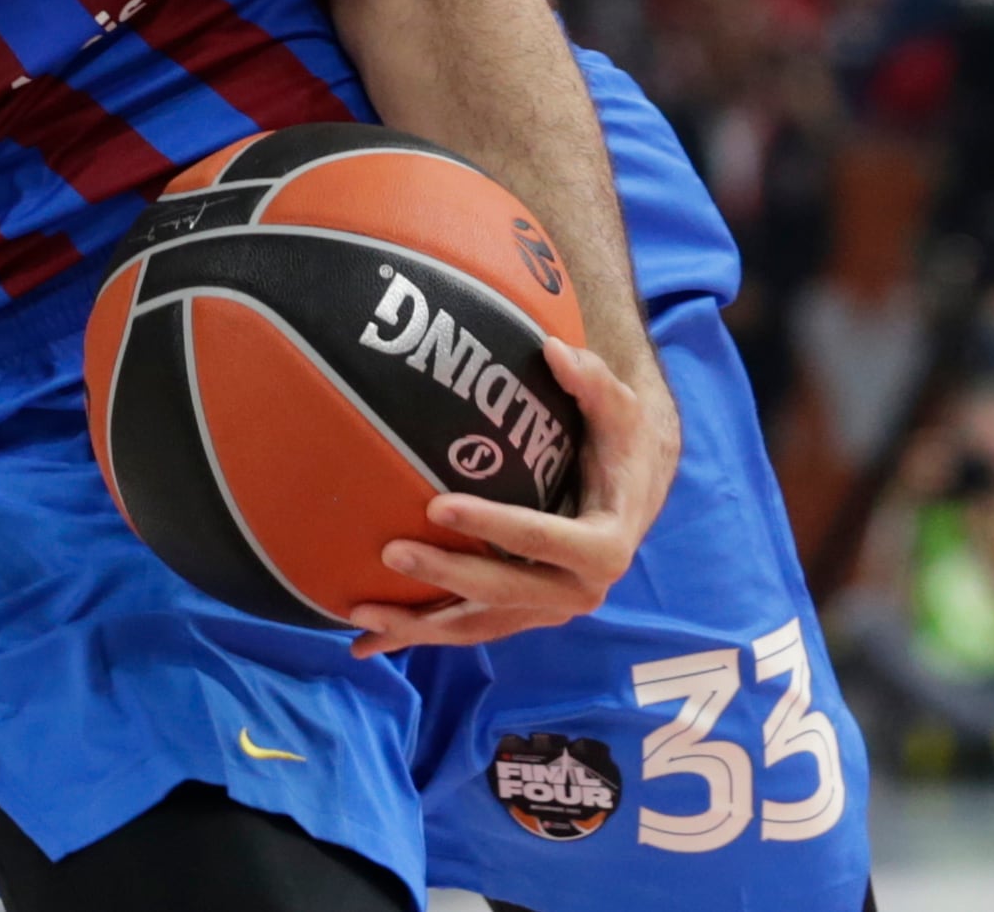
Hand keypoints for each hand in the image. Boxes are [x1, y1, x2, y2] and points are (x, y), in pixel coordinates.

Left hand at [344, 334, 679, 660]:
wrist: (632, 487)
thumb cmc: (619, 442)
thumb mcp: (619, 409)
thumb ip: (592, 381)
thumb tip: (555, 351)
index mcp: (605, 546)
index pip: (548, 542)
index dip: (496, 526)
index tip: (438, 505)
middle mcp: (578, 590)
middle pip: (507, 592)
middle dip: (448, 577)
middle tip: (391, 551)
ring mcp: (545, 607)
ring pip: (480, 625)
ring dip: (422, 625)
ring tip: (362, 612)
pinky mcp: (519, 613)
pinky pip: (467, 628)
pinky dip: (419, 635)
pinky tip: (367, 642)